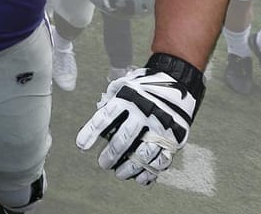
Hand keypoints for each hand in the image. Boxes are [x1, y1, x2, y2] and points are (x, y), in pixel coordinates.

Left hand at [76, 67, 199, 185]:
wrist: (179, 82)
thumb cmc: (145, 86)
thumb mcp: (126, 83)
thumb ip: (111, 96)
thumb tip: (98, 108)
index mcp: (128, 98)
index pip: (105, 117)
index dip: (91, 132)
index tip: (81, 146)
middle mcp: (144, 112)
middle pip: (124, 139)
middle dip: (111, 155)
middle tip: (103, 164)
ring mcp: (160, 126)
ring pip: (143, 153)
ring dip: (130, 167)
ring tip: (119, 174)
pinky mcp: (174, 137)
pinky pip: (162, 159)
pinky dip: (151, 171)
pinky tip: (140, 178)